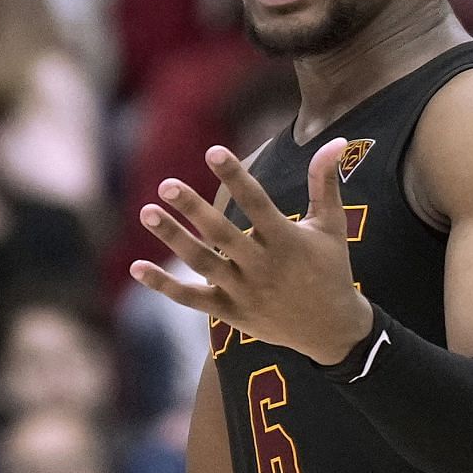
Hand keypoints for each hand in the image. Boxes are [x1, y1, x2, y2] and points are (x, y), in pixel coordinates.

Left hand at [131, 142, 372, 365]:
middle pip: (223, 235)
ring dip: (174, 239)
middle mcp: (263, 267)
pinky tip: (136, 267)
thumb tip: (336, 141)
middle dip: (194, 210)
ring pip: (203, 264)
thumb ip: (326, 183)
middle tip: (166, 184)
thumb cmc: (331, 269)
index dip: (236, 177)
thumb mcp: (331, 226)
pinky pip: (191, 299)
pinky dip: (164, 285)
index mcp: (287, 241)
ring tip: (147, 212)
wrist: (332, 331)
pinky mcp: (231, 313)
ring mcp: (245, 293)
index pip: (258, 203)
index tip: (214, 151)